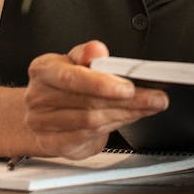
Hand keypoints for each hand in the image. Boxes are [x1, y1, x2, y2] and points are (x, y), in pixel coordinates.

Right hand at [23, 40, 167, 158]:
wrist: (41, 112)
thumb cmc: (62, 84)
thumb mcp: (73, 60)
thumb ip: (87, 54)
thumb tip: (96, 49)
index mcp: (44, 70)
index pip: (71, 77)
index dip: (101, 84)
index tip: (129, 88)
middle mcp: (39, 97)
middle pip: (88, 103)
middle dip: (128, 101)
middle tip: (155, 99)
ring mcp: (41, 123)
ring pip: (90, 122)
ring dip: (125, 115)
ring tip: (148, 107)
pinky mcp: (50, 144)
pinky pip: (85, 138)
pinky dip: (112, 128)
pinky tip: (129, 119)